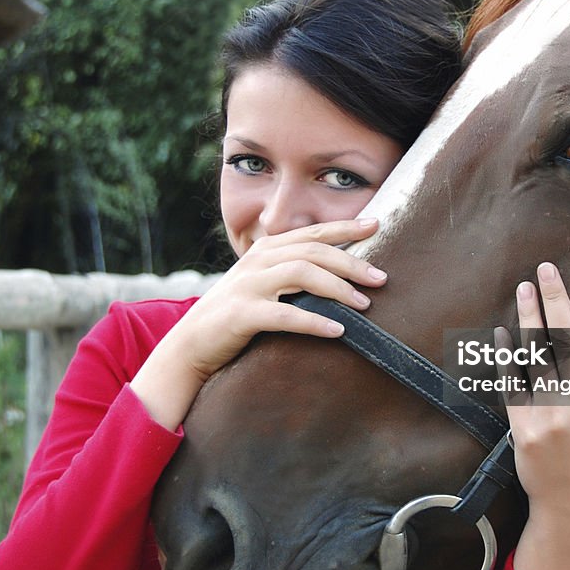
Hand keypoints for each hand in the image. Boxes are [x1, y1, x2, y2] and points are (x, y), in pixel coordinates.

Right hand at [130, 218, 386, 427]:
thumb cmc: (234, 317)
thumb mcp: (262, 286)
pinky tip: (338, 330)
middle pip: (312, 251)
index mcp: (265, 250)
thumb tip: (339, 275)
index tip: (376, 224)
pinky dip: (314, 321)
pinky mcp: (241, 315)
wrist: (189, 346)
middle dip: (350, 262)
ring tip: (364, 304)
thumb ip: (290, 275)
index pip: (312, 233)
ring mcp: (247, 286)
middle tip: (381, 278)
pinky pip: (284, 315)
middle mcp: (257, 261)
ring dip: (337, 288)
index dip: (345, 227)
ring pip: (301, 273)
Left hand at [501, 262, 569, 569]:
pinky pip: (512, 383)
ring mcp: (550, 414)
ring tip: (523, 287)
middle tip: (547, 267)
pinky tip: (502, 332)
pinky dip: (506, 356)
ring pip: (537, 356)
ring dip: (529, 318)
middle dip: (557, 299)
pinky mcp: (522, 426)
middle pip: (569, 340)